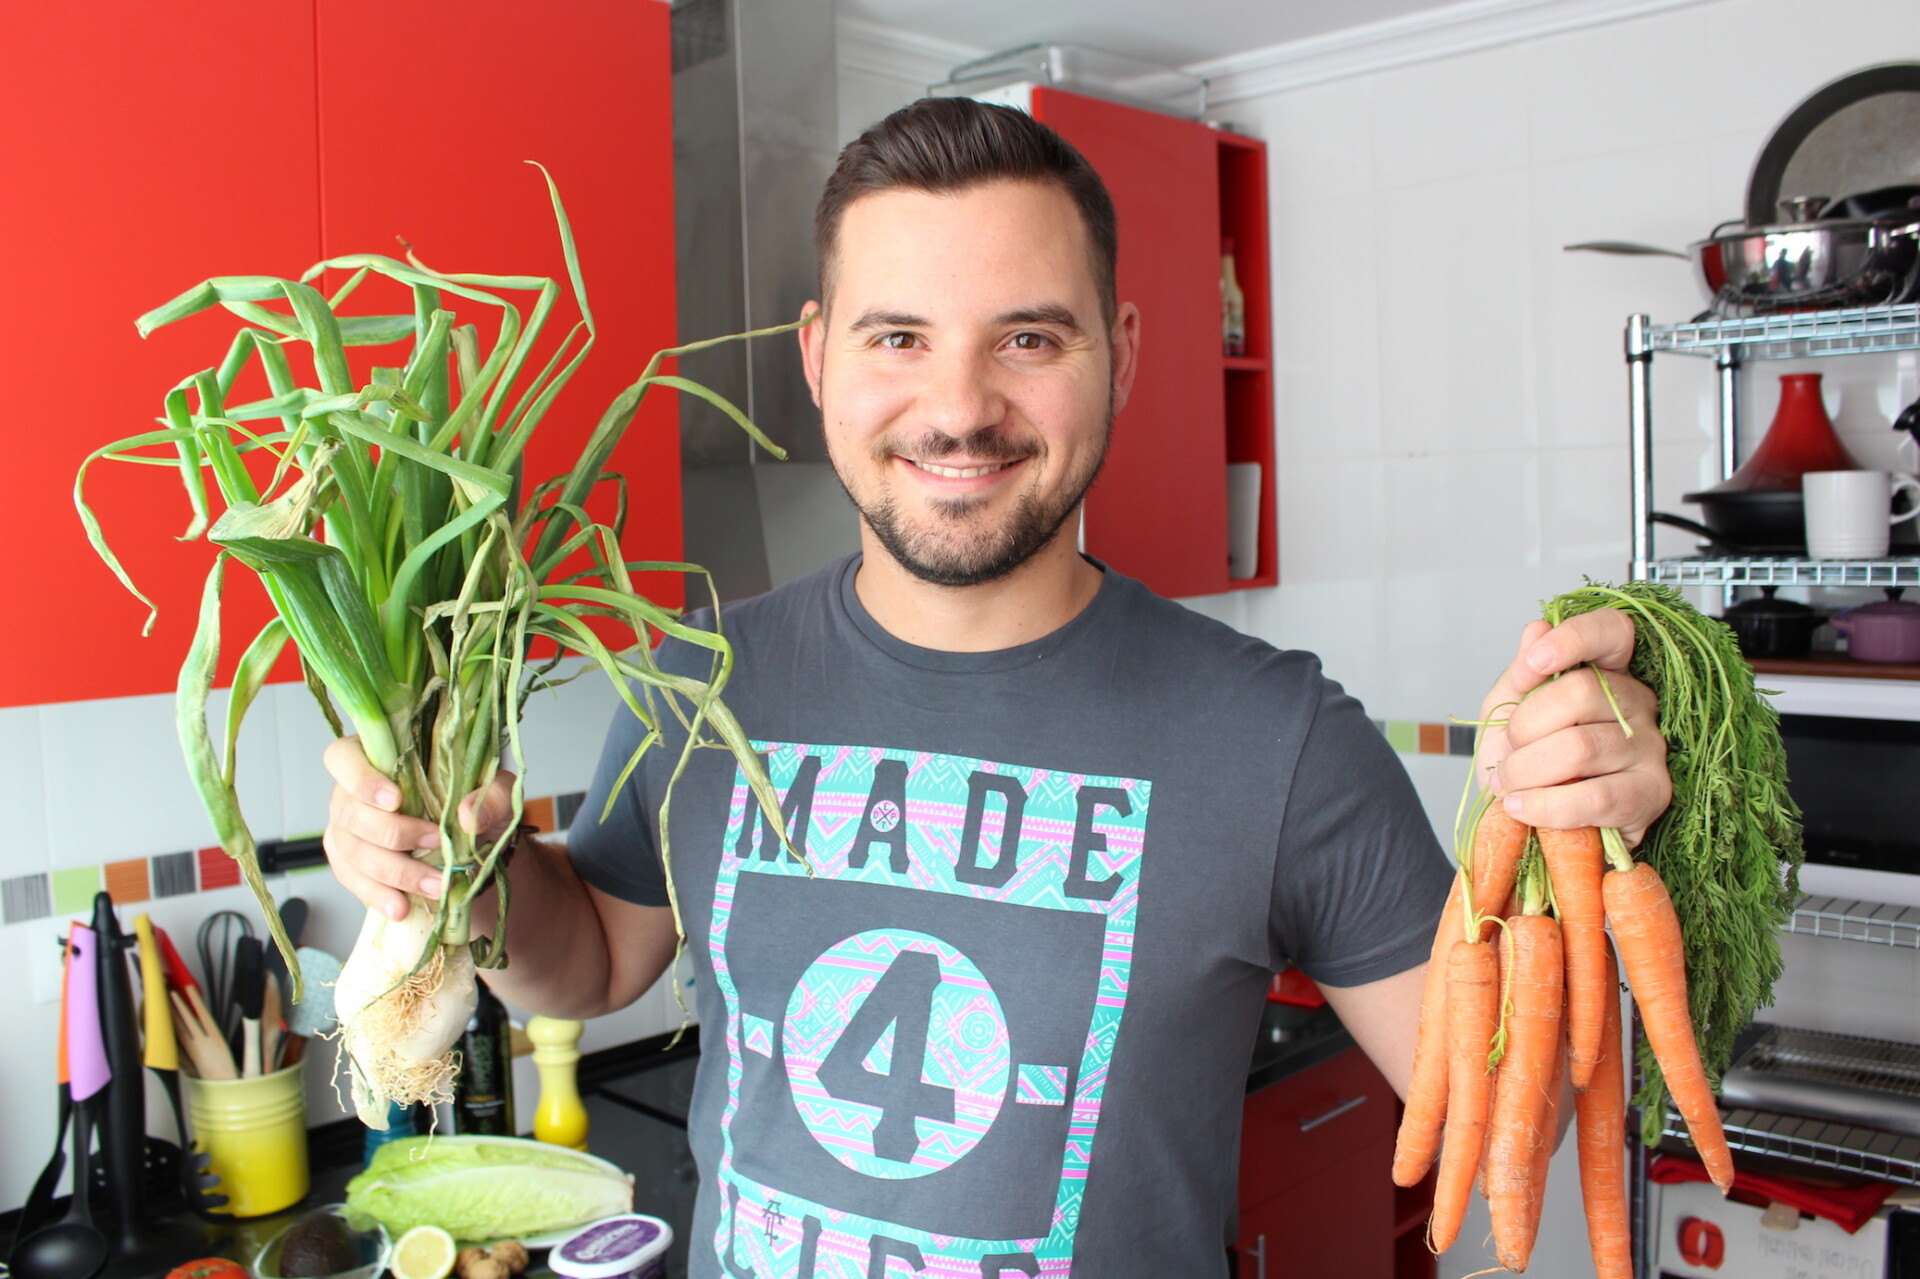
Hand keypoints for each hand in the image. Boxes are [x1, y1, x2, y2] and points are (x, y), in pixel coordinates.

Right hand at [321, 737, 517, 920]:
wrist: (470, 837)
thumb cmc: (473, 799)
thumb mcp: (495, 789)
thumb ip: (489, 796)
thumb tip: (468, 818)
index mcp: (374, 756)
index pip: (343, 757)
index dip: (362, 779)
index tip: (395, 800)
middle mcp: (348, 791)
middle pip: (349, 811)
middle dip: (394, 834)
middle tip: (436, 844)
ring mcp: (344, 827)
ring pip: (351, 850)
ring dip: (394, 872)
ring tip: (433, 886)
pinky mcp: (348, 861)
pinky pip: (353, 880)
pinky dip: (378, 895)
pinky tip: (401, 907)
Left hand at [1476, 609, 1670, 847]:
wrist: (1533, 824)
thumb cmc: (1526, 762)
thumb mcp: (1508, 712)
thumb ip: (1522, 674)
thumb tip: (1538, 629)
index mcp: (1606, 673)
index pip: (1613, 631)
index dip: (1574, 639)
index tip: (1533, 663)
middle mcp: (1638, 703)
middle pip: (1582, 692)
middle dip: (1524, 726)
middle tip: (1506, 753)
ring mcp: (1650, 748)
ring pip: (1581, 747)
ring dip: (1526, 770)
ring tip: (1507, 785)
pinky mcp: (1651, 794)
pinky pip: (1596, 797)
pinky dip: (1546, 804)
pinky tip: (1520, 806)